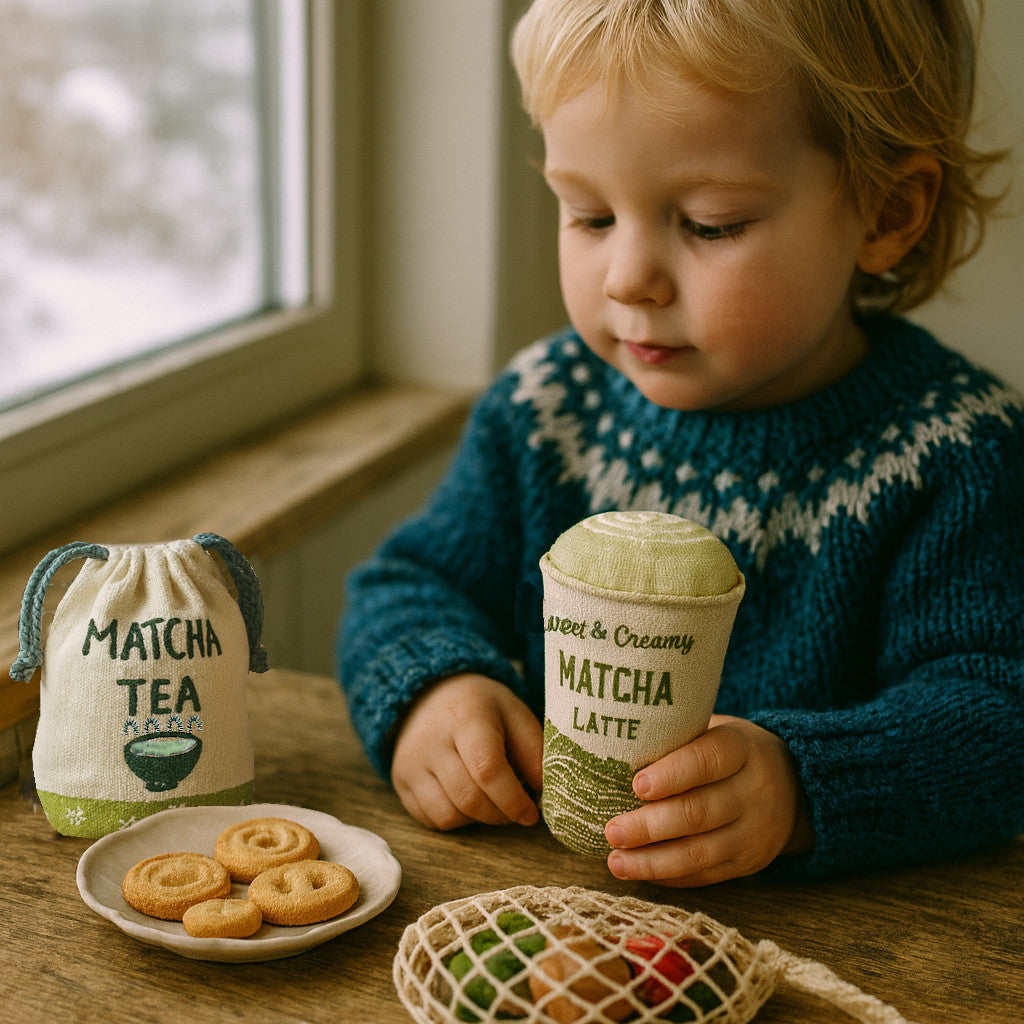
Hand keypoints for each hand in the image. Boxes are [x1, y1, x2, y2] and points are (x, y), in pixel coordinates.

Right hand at [390, 673, 542, 830]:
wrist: (430, 693)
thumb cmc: (481, 707)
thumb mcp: (514, 713)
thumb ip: (534, 748)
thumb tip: (543, 790)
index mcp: (467, 718)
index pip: (488, 769)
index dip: (513, 800)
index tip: (532, 813)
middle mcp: (432, 741)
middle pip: (469, 798)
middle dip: (500, 814)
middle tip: (516, 809)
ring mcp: (411, 762)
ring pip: (449, 815)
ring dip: (478, 819)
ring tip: (491, 799)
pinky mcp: (400, 780)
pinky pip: (430, 819)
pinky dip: (455, 820)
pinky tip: (466, 800)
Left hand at [604, 715, 813, 885]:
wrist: (794, 785)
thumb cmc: (730, 751)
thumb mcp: (715, 730)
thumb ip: (677, 738)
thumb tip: (614, 748)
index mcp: (742, 748)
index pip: (707, 760)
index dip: (672, 774)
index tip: (636, 784)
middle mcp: (754, 790)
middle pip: (699, 812)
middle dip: (650, 826)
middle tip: (612, 830)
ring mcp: (755, 831)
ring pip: (700, 852)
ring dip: (653, 861)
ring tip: (616, 861)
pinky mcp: (750, 862)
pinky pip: (706, 875)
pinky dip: (670, 875)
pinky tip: (640, 871)